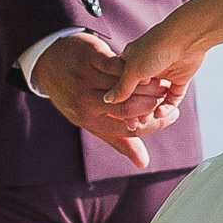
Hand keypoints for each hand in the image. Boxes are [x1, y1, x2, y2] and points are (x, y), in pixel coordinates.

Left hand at [33, 32, 181, 168]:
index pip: (128, 129)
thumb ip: (120, 139)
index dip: (154, 124)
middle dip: (154, 105)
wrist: (51, 64)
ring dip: (148, 85)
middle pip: (128, 108)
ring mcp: (86, 79)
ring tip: (164, 84)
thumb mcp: (94, 120)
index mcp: (90, 121)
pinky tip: (146, 67)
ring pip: (125, 86)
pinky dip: (134, 67)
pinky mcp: (89, 58)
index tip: (172, 115)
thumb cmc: (77, 97)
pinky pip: (116, 64)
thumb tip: (143, 164)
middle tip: (170, 98)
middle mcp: (86, 103)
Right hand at [106, 13, 205, 119]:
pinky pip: (171, 98)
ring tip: (145, 120)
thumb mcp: (132, 69)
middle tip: (132, 124)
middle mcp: (146, 67)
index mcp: (130, 59)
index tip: (115, 114)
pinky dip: (166, 107)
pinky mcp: (180, 79)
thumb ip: (121, 87)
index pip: (121, 83)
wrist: (186, 38)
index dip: (119, 99)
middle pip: (138, 94)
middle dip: (135, 109)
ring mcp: (164, 73)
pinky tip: (160, 113)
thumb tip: (107, 100)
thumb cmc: (155, 47)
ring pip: (155, 98)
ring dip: (150, 110)